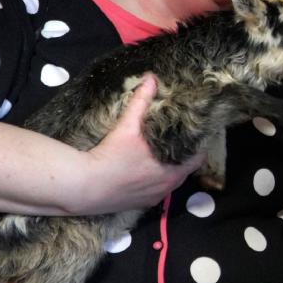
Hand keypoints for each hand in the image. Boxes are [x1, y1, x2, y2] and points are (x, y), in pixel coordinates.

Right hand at [81, 73, 203, 213]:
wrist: (84, 187)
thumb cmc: (111, 156)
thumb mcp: (127, 126)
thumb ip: (141, 102)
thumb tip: (151, 78)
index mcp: (174, 171)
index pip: (198, 158)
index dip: (198, 145)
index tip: (194, 134)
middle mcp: (168, 187)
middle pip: (186, 169)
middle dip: (183, 156)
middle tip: (178, 139)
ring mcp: (155, 198)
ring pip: (171, 181)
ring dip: (170, 168)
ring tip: (163, 153)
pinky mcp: (141, 204)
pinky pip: (156, 191)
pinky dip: (156, 181)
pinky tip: (146, 170)